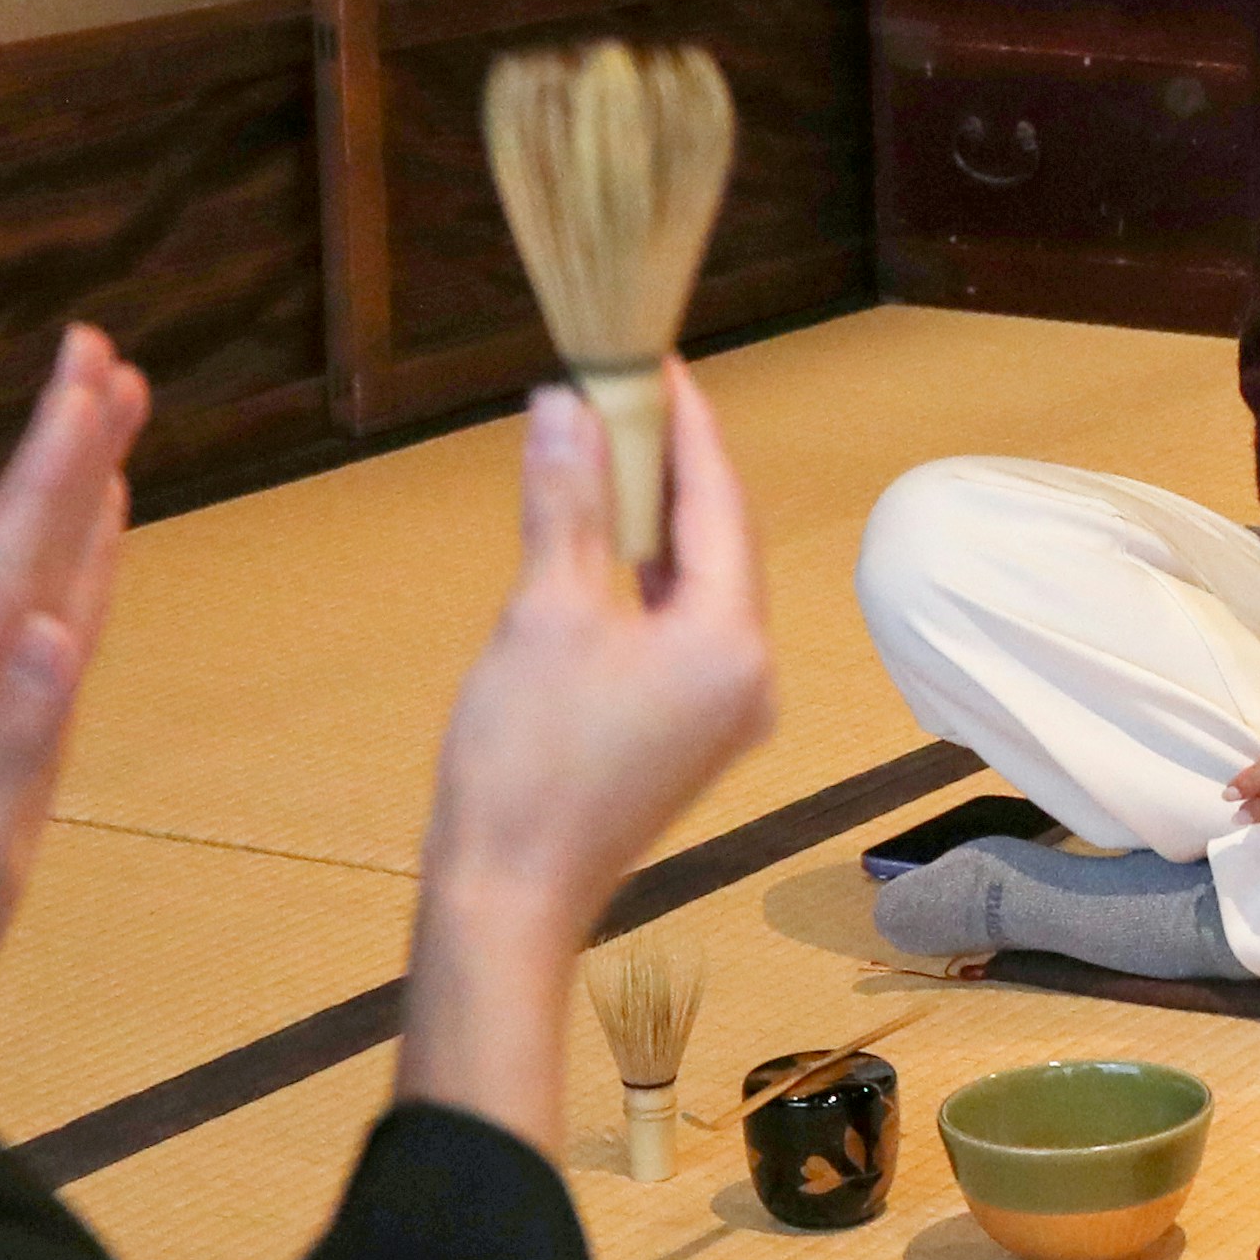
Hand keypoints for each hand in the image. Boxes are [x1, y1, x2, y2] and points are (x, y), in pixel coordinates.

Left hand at [0, 327, 148, 1041]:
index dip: (56, 457)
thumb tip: (60, 630)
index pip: (17, 548)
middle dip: (64, 439)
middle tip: (104, 349)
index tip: (92, 370)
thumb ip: (15, 739)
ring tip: (112, 408)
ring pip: (41, 561)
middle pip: (24, 531)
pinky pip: (56, 613)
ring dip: (75, 482)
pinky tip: (103, 526)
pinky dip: (83, 556)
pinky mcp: (8, 719)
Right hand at [399, 368, 773, 1148]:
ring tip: (605, 456)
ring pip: (700, 586)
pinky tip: (602, 548)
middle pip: (720, 542)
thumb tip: (568, 406)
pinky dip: (645, 581)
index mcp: (731, 640)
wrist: (508, 896)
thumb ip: (569, 502)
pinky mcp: (691, 734)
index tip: (655, 363)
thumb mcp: (543, 611)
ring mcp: (725, 711)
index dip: (687, 425)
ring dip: (654, 524)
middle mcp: (751, 675)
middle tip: (623, 397)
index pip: (720, 501)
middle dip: (672, 468)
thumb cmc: (525, 761)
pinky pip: (682, 630)